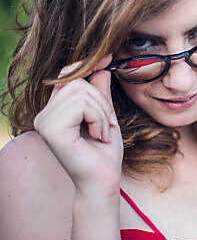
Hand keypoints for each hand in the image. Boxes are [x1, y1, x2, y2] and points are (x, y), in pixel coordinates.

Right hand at [34, 55, 123, 199]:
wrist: (104, 180)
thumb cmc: (104, 151)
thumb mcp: (105, 114)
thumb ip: (101, 91)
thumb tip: (102, 63)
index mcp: (55, 109)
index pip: (67, 75)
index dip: (87, 65)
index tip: (110, 60)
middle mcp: (44, 114)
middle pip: (77, 81)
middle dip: (102, 100)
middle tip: (107, 124)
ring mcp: (45, 121)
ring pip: (81, 92)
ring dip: (102, 112)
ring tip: (102, 132)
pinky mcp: (52, 129)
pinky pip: (82, 106)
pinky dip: (98, 118)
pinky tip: (98, 136)